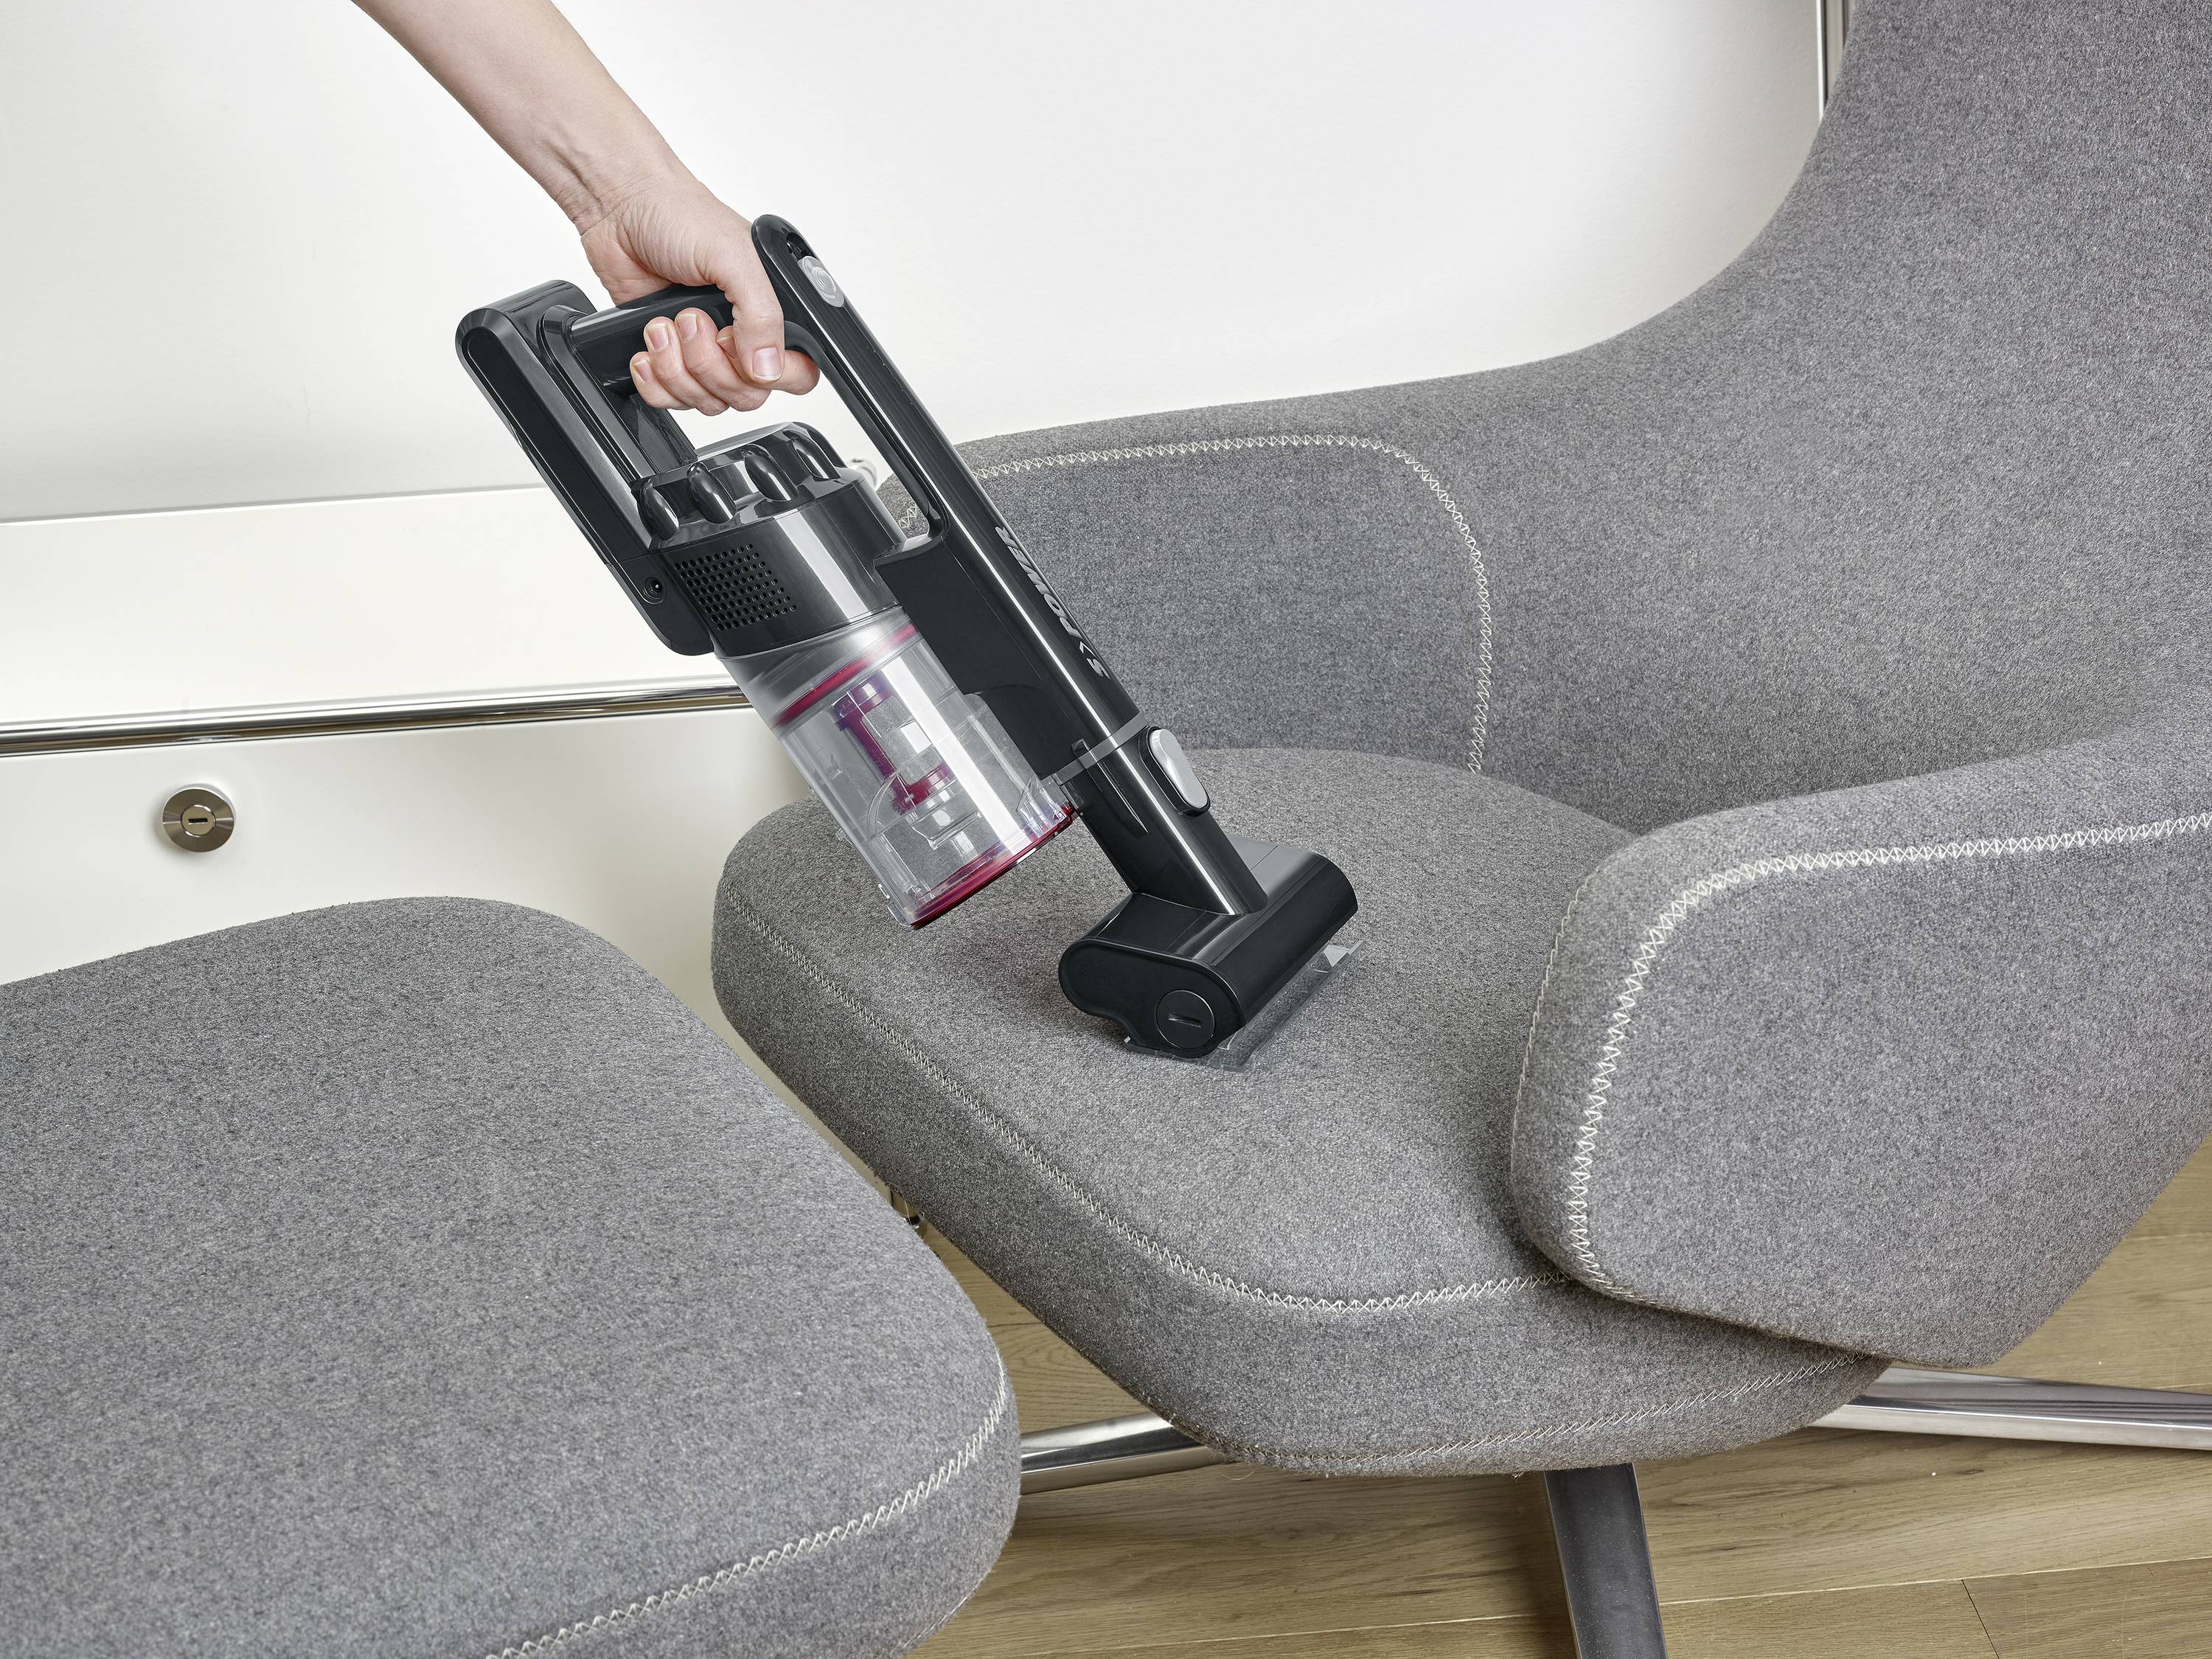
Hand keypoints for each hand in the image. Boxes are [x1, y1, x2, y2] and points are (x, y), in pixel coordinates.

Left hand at [577, 174, 820, 414]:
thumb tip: (767, 368)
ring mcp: (706, 352)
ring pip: (707, 402)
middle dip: (710, 366)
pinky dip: (655, 381)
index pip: (797, 373)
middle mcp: (743, 336)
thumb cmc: (680, 217)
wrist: (620, 210)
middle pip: (746, 396)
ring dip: (677, 368)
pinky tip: (647, 347)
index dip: (768, 375)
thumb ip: (761, 314)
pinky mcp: (669, 360)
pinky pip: (671, 401)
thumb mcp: (733, 257)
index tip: (733, 340)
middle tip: (690, 319)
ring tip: (663, 324)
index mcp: (774, 311)